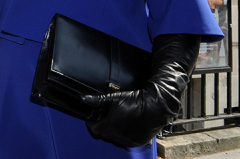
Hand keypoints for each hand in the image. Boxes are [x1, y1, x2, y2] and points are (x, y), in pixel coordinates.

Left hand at [81, 34, 200, 146]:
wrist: (156, 106)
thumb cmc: (134, 100)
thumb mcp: (114, 98)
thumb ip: (98, 100)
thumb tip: (83, 98)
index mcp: (111, 125)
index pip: (95, 129)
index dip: (92, 123)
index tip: (93, 117)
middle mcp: (119, 135)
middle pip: (105, 134)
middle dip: (103, 126)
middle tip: (105, 116)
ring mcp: (130, 140)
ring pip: (115, 139)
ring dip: (113, 132)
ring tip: (116, 120)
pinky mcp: (139, 142)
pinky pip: (127, 141)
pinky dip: (124, 135)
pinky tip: (126, 125)